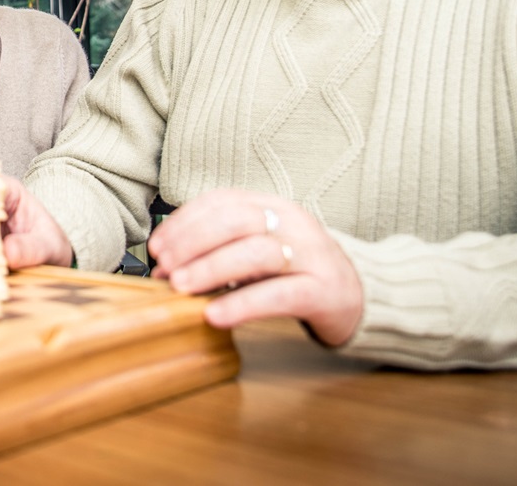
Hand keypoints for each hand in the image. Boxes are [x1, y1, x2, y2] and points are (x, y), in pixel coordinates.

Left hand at [146, 189, 363, 345]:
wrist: (360, 294)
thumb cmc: (297, 271)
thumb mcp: (259, 248)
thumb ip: (221, 248)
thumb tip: (167, 264)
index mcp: (272, 206)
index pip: (221, 202)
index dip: (183, 222)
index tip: (156, 247)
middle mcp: (292, 223)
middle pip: (234, 221)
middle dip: (192, 242)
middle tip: (165, 269)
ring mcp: (311, 255)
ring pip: (255, 253)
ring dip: (211, 269)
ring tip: (181, 287)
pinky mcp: (324, 291)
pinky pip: (279, 294)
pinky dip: (242, 304)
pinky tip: (215, 315)